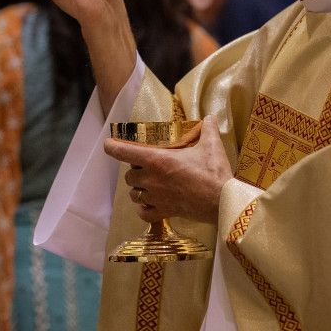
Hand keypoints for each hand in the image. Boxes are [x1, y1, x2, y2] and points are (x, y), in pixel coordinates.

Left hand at [104, 116, 232, 223]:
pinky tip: (150, 204)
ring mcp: (156, 197)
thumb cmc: (214, 172)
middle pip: (128, 175)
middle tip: (147, 166)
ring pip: (133, 193)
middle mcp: (151, 179)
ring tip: (149, 184)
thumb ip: (208, 129)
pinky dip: (143, 208)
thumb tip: (210, 118)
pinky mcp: (163, 212)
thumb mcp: (212, 145)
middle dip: (135, 170)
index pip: (123, 152)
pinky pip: (143, 212)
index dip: (112, 147)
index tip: (108, 144)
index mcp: (157, 160)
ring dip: (138, 188)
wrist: (221, 201)